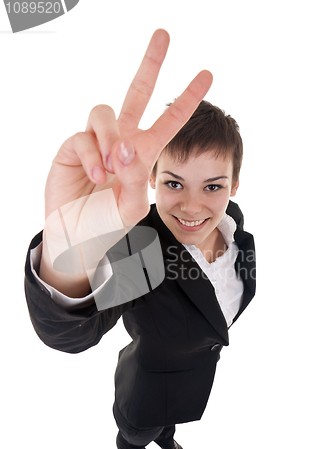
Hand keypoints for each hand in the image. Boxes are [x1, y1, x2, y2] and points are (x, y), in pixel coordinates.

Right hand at [41, 29, 212, 293]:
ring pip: (106, 112)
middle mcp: (121, 141)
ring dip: (113, 138)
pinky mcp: (73, 147)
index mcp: (143, 153)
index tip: (207, 74)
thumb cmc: (107, 224)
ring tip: (114, 167)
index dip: (187, 98)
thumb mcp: (131, 206)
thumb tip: (126, 145)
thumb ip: (134, 177)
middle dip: (151, 64)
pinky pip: (84, 136)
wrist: (77, 238)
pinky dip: (94, 157)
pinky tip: (99, 176)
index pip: (169, 121)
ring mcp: (96, 142)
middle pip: (136, 93)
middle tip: (165, 34)